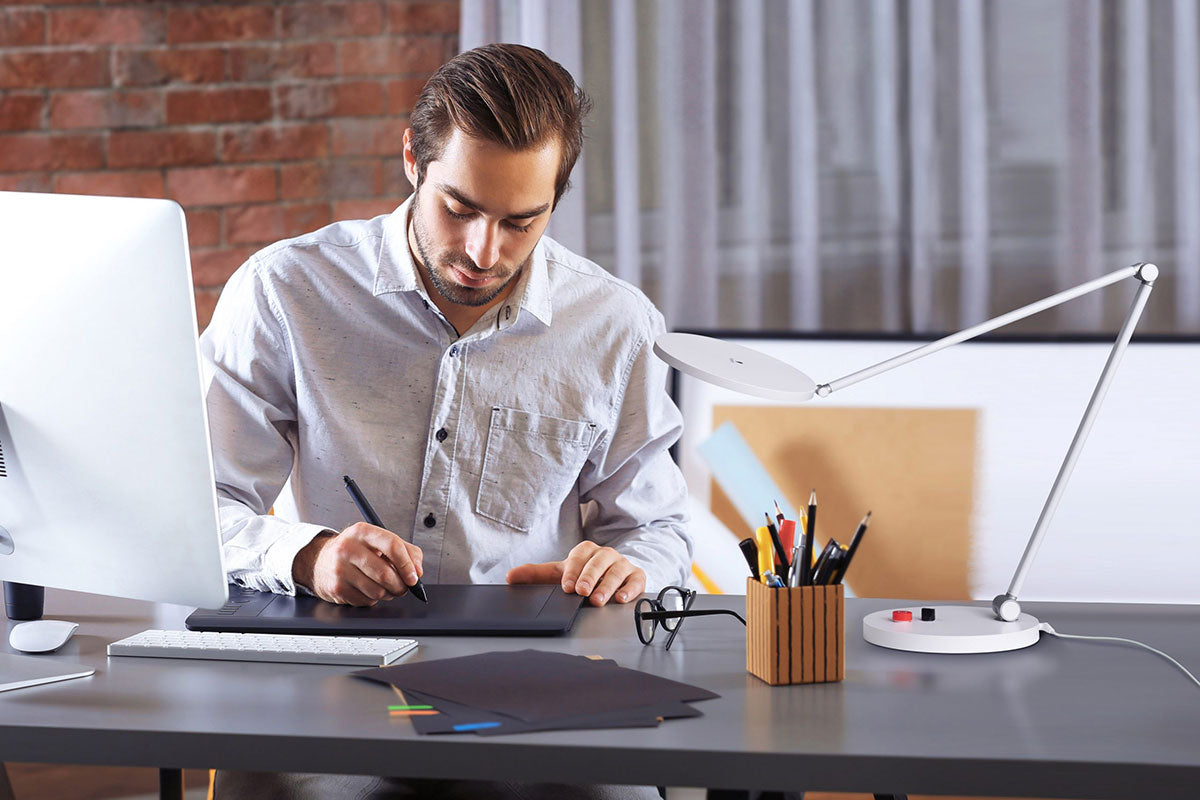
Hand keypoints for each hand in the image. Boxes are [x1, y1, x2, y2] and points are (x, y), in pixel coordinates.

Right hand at [292, 523, 423, 606]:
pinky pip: (366, 601)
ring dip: (387, 594)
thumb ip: (406, 550)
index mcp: (362, 531)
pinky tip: (368, 589)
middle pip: (385, 574)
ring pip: (377, 591)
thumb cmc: (356, 551)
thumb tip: (417, 571)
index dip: (407, 564)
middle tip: (403, 587)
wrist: (320, 561)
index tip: (414, 577)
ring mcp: (340, 569)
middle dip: (400, 585)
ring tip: (385, 587)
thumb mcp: (378, 541)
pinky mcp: (336, 588)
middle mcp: (348, 548)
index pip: (392, 545)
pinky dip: (373, 599)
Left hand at [505, 541, 645, 606]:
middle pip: (600, 561)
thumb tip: (510, 576)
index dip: (574, 569)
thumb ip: (536, 575)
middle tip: (582, 592)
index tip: (566, 586)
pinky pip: (636, 580)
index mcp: (587, 551)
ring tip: (598, 600)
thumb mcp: (560, 574)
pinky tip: (622, 599)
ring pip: (617, 571)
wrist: (610, 576)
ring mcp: (623, 565)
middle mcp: (606, 555)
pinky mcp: (637, 577)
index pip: (581, 555)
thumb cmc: (583, 575)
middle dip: (590, 577)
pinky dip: (630, 589)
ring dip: (608, 586)